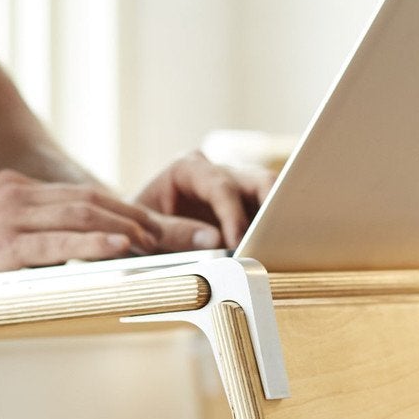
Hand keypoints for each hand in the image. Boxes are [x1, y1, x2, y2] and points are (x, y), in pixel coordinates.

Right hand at [0, 170, 167, 279]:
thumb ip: (30, 234)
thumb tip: (74, 253)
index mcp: (16, 189)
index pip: (83, 196)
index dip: (125, 210)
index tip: (158, 228)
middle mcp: (16, 195)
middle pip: (91, 201)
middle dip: (139, 218)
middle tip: (176, 236)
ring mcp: (8, 219)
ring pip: (81, 215)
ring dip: (127, 228)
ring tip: (159, 242)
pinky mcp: (1, 248)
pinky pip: (57, 243)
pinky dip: (93, 244)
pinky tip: (121, 247)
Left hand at [136, 150, 273, 249]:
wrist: (134, 230)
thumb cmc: (137, 227)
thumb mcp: (147, 230)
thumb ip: (175, 233)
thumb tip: (217, 241)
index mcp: (188, 168)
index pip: (220, 186)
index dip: (233, 214)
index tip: (239, 240)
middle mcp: (216, 172)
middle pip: (257, 179)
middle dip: (272, 204)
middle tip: (279, 234)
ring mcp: (235, 188)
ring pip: (270, 193)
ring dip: (279, 217)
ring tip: (284, 244)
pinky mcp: (246, 208)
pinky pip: (268, 213)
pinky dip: (274, 229)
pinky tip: (280, 249)